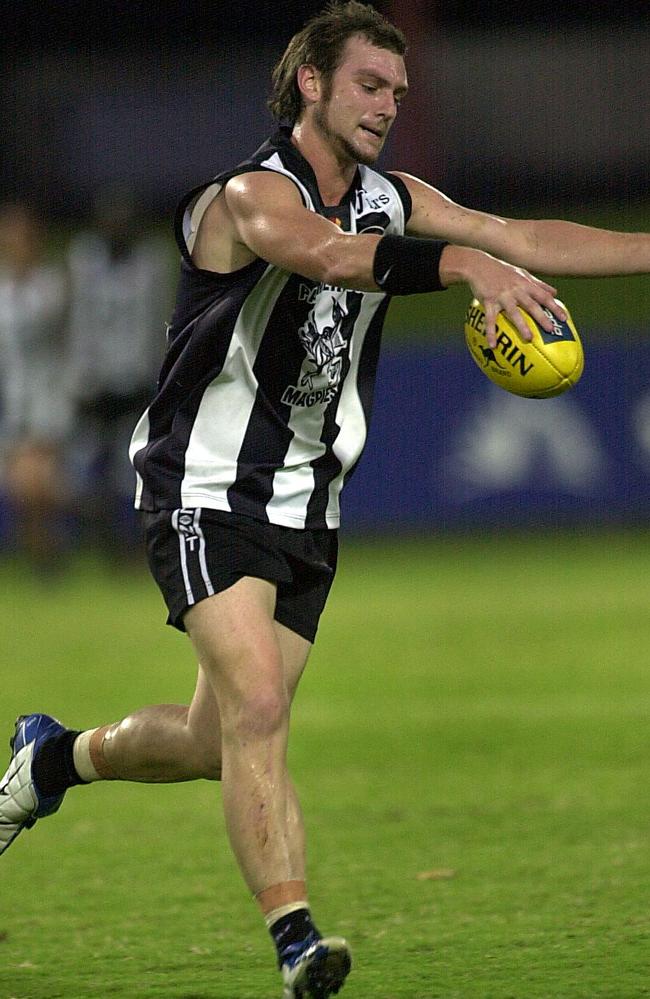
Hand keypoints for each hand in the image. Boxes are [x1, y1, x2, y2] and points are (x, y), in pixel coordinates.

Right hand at [440, 246, 566, 347]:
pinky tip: (493, 345)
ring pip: (513, 313)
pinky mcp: (488, 301)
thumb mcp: (522, 274)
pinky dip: (491, 332)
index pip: (544, 296)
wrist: (478, 265)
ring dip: (521, 326)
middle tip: (551, 329)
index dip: (555, 307)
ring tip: (528, 338)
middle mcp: (516, 290)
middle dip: (542, 317)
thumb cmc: (502, 270)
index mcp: (525, 284)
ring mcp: (502, 296)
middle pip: (532, 305)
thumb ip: (538, 284)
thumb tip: (555, 293)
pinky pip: (490, 320)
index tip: (564, 319)